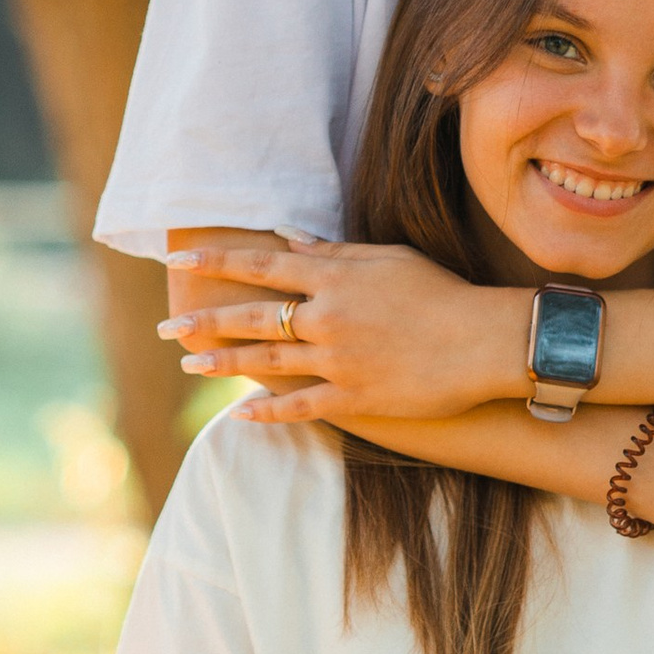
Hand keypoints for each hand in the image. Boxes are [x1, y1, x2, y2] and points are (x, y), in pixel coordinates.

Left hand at [161, 237, 517, 430]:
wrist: (484, 342)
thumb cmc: (441, 292)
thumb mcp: (389, 259)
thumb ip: (334, 252)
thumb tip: (288, 240)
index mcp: (334, 278)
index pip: (260, 265)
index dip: (216, 261)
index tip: (179, 259)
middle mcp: (327, 318)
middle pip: (252, 316)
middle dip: (204, 320)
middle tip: (168, 326)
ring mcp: (337, 362)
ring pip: (266, 362)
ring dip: (222, 362)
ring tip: (189, 363)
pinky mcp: (354, 398)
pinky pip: (300, 407)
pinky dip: (269, 412)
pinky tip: (242, 413)